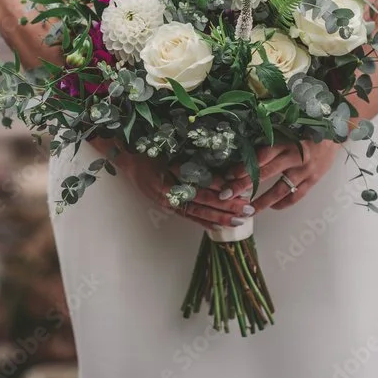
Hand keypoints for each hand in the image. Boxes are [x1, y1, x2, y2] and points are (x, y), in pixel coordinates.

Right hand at [120, 152, 253, 230]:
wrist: (128, 158)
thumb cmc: (151, 150)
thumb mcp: (172, 153)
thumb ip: (194, 166)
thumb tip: (221, 178)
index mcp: (172, 180)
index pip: (202, 191)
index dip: (222, 196)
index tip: (242, 196)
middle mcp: (170, 194)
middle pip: (203, 205)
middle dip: (227, 210)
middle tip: (248, 211)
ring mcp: (168, 202)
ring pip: (197, 214)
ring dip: (219, 218)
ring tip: (239, 222)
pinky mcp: (167, 206)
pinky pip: (187, 216)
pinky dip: (203, 222)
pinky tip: (218, 226)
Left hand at [218, 140, 340, 211]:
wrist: (336, 130)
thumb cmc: (307, 127)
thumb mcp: (288, 128)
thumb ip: (271, 139)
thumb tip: (246, 149)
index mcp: (286, 141)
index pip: (261, 156)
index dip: (243, 166)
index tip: (227, 174)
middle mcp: (294, 156)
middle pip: (266, 173)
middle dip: (244, 185)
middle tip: (227, 194)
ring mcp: (305, 170)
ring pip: (280, 189)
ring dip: (262, 201)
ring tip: (248, 210)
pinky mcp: (314, 179)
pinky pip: (297, 195)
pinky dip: (284, 203)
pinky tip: (272, 207)